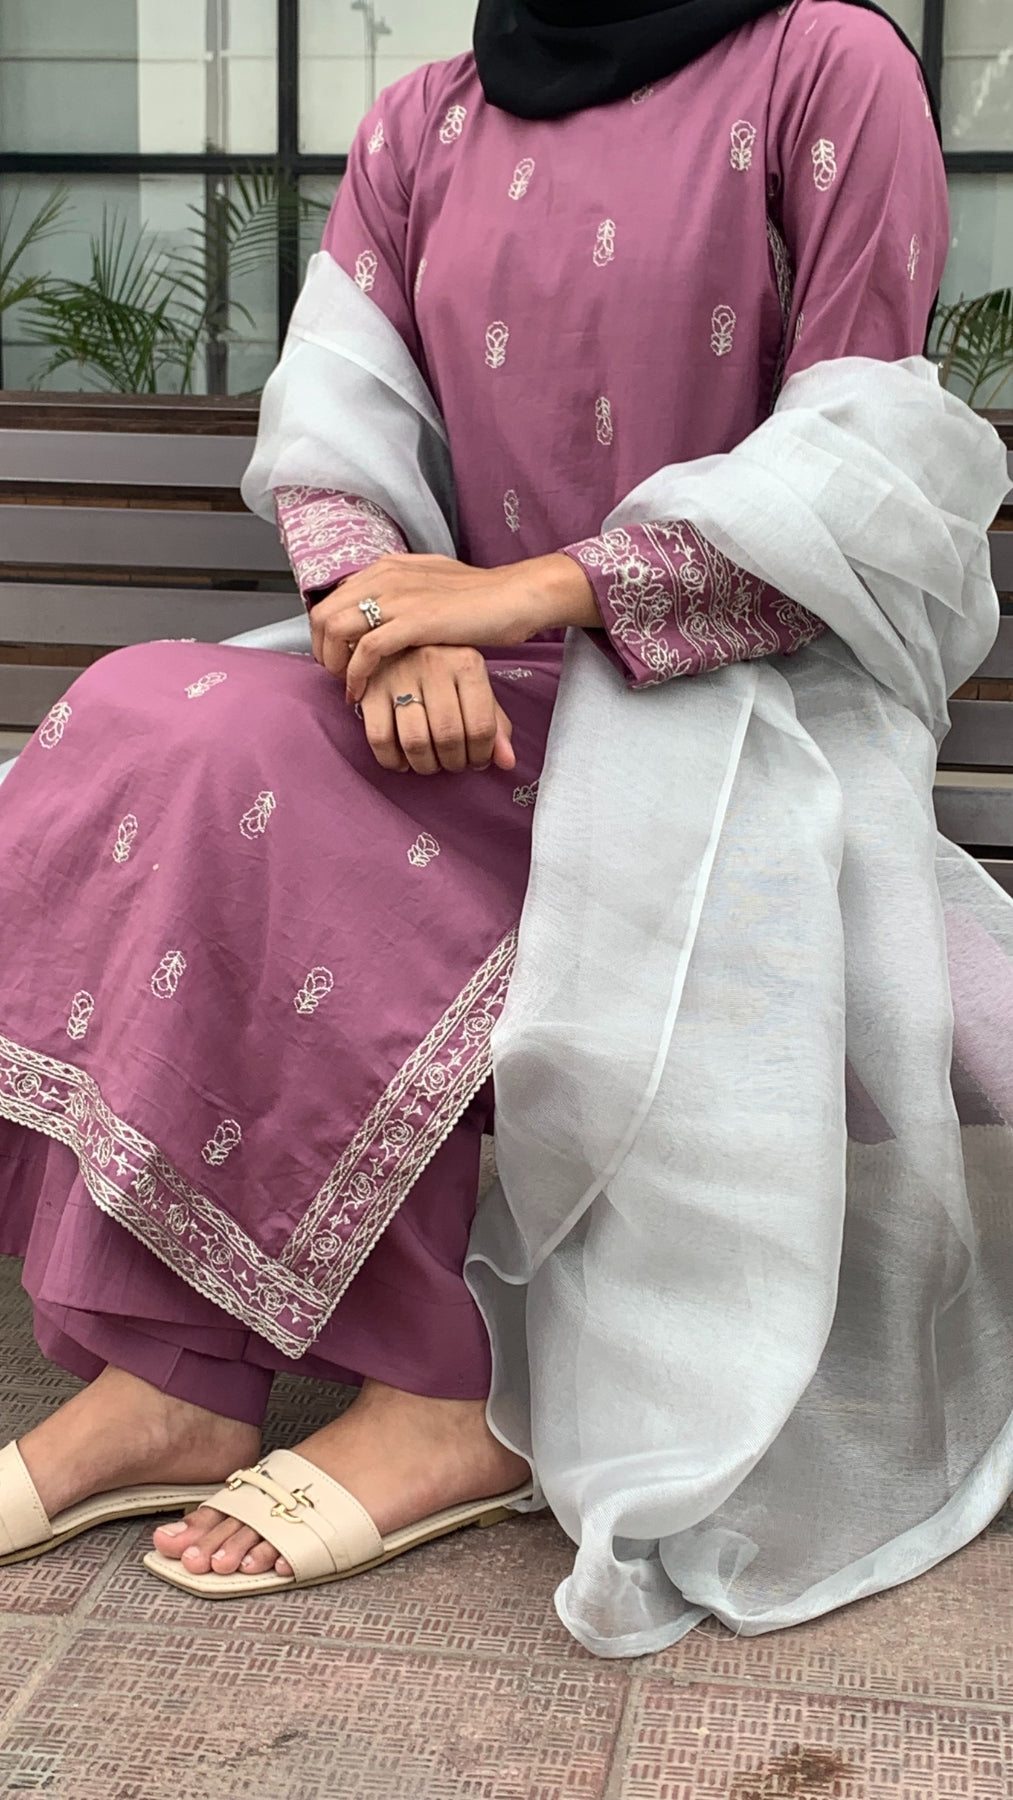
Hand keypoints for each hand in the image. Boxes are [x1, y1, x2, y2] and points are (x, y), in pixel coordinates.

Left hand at [308, 550, 599, 703]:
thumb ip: (402, 594)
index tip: (340, 660)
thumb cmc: (480, 598)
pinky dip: (356, 675)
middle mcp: (385, 577)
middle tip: (339, 677)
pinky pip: (366, 650)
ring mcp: (398, 597)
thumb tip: (380, 612)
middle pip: (323, 614)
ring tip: (349, 686)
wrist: (515, 596)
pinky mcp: (414, 622)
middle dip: (322, 651)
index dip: (327, 635)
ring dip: (334, 664)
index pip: (332, 599)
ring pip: (335, 628)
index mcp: (387, 568)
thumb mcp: (431, 586)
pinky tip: (362, 693)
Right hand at [358, 645, 515, 774]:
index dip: (481, 755)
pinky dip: (392, 760)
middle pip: (448, 736)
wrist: (396, 644)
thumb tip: (506, 762)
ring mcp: (398, 674)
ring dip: (425, 765)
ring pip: (415, 741)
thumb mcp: (474, 690)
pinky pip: (380, 738)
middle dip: (453, 762)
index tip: (477, 760)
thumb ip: (494, 726)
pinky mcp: (369, 689)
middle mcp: (433, 663)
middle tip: (453, 764)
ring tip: (430, 763)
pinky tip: (402, 761)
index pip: (481, 727)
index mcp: (467, 662)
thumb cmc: (444, 675)